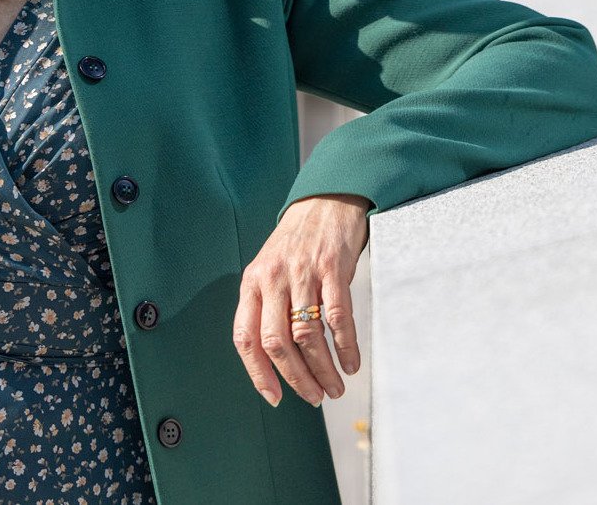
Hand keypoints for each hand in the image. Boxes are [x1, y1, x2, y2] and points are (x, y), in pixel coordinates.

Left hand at [231, 193, 370, 407]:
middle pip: (277, 342)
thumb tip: (272, 358)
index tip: (274, 397)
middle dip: (296, 378)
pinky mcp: (332, 268)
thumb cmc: (296, 242)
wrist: (325, 201)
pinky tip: (351, 363)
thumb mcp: (269, 269)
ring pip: (307, 334)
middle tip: (315, 397)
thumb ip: (265, 305)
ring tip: (335, 387)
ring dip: (323, 369)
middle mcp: (273, 278)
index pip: (246, 336)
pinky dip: (345, 346)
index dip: (257, 372)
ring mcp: (303, 272)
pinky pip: (337, 316)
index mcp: (252, 282)